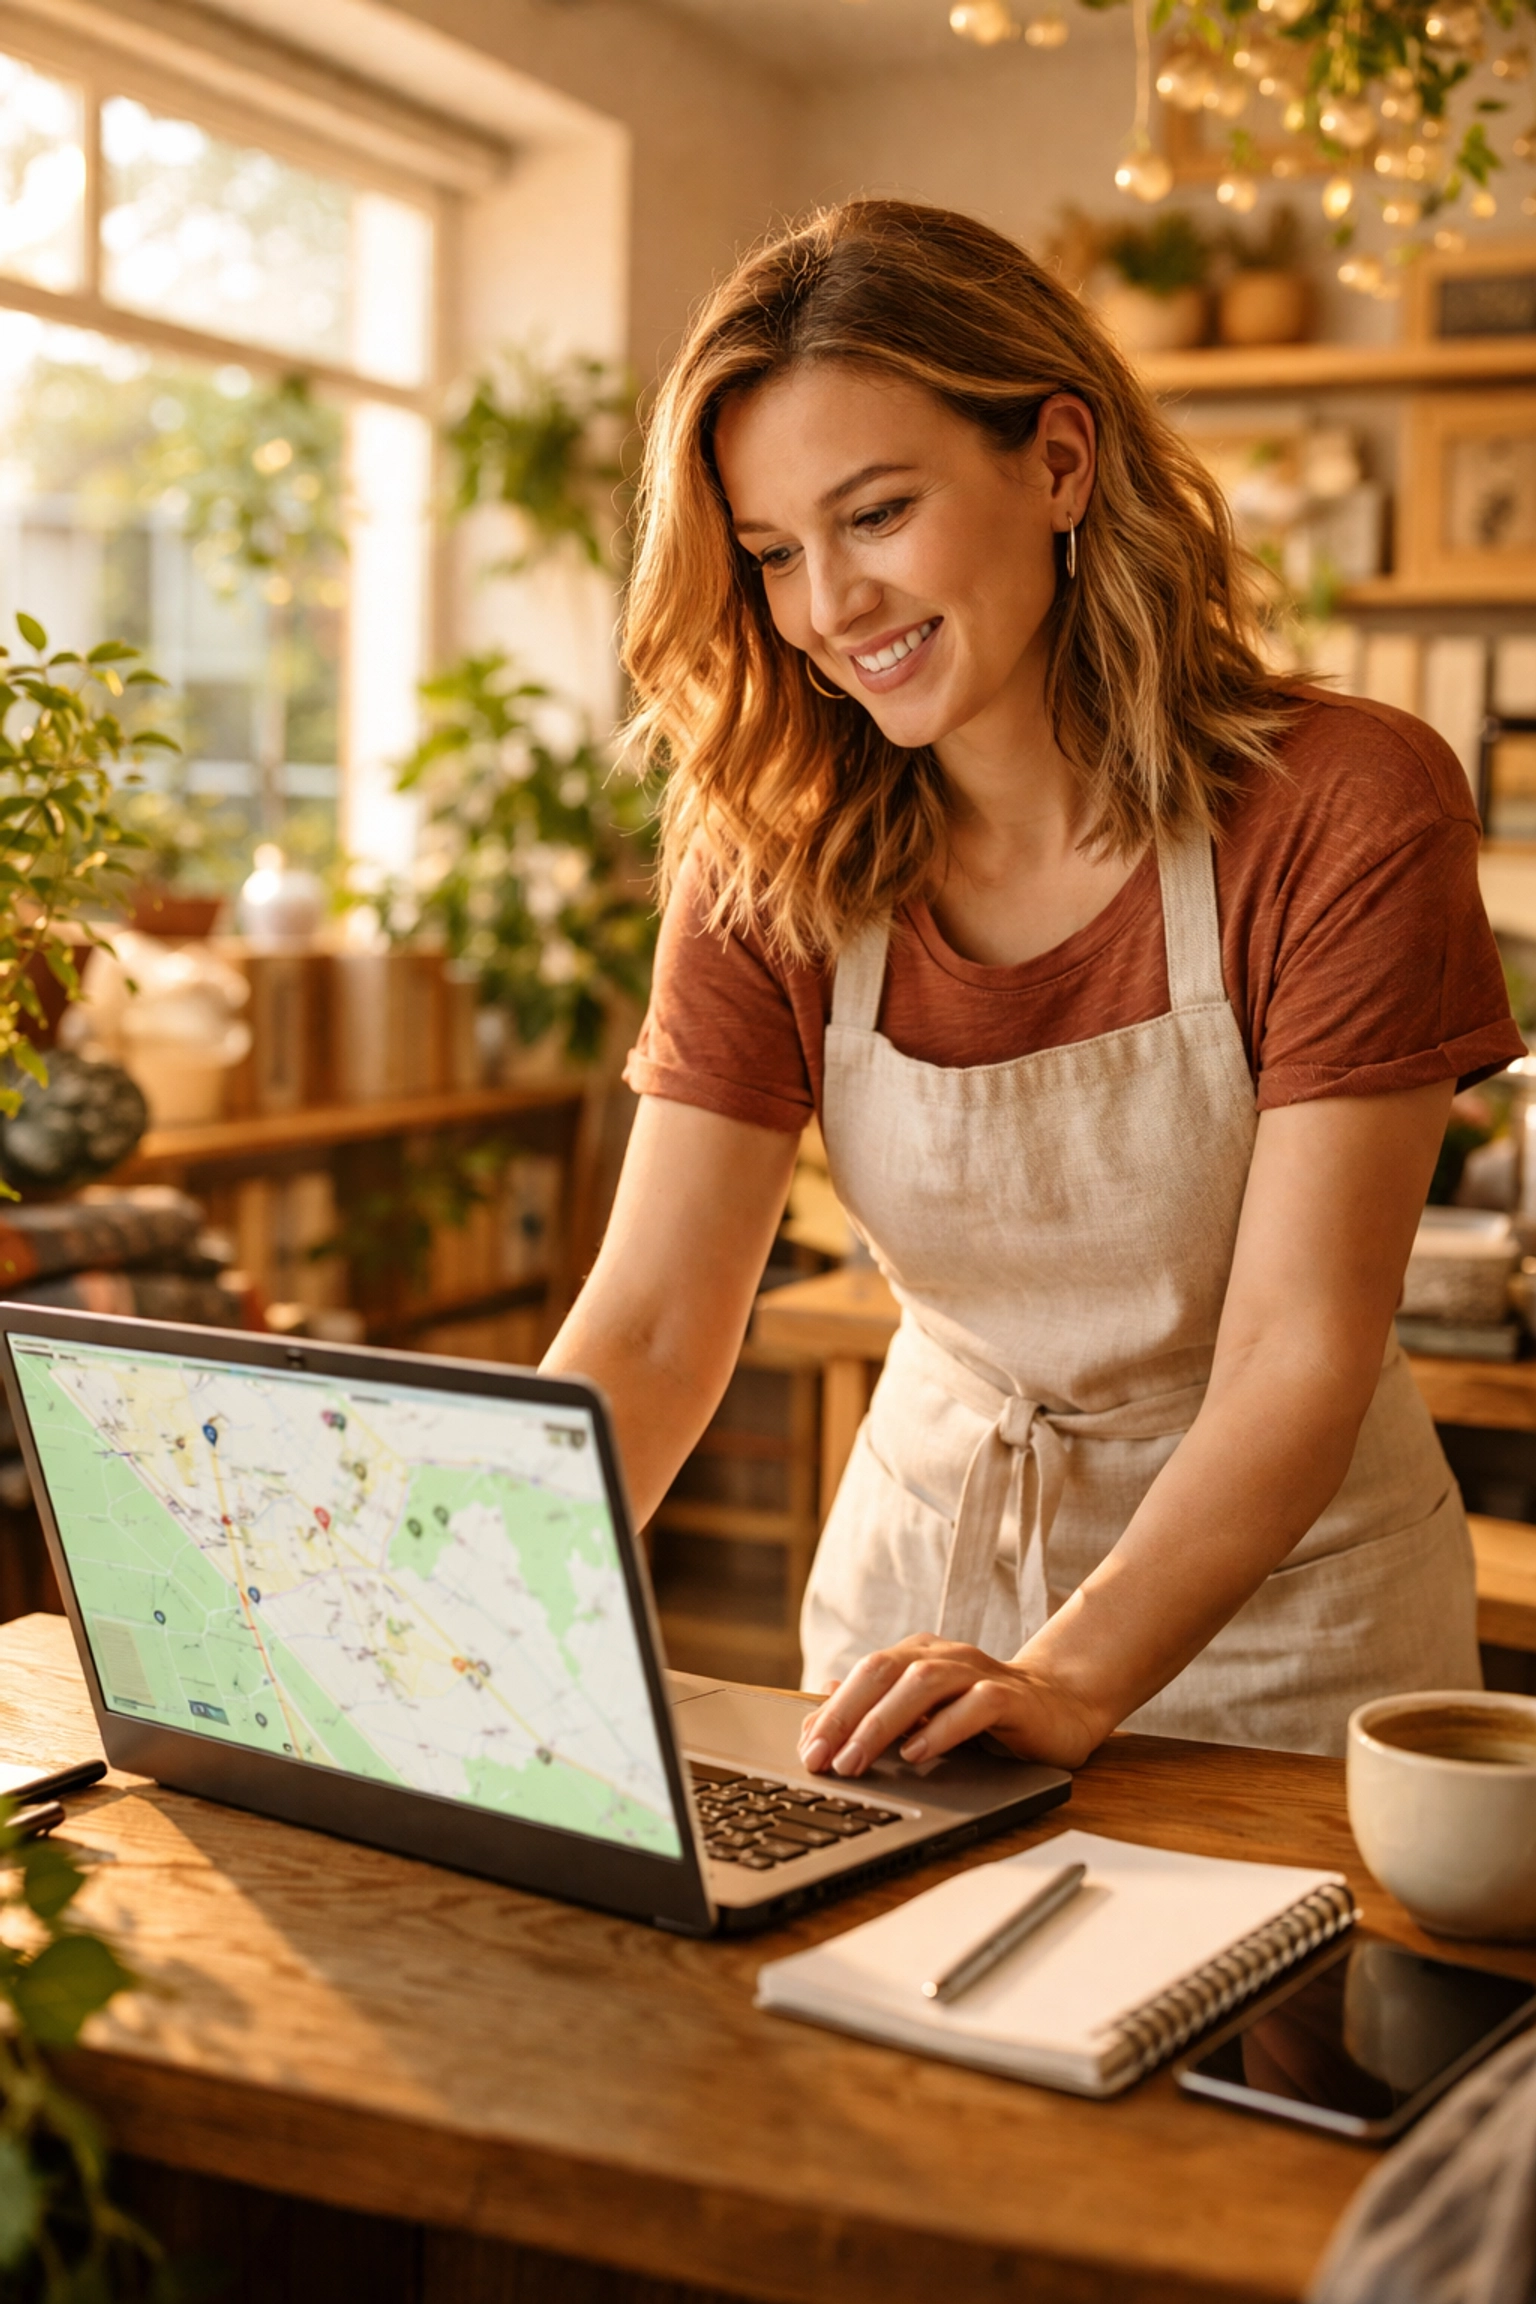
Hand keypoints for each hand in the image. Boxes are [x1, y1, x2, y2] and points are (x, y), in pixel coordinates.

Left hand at [797, 1634, 1106, 1777]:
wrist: (1061, 1705)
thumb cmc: (985, 1712)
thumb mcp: (925, 1713)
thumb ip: (878, 1710)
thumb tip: (819, 1712)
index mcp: (918, 1655)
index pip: (864, 1674)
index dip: (831, 1710)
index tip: (806, 1750)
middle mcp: (945, 1655)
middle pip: (884, 1672)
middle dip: (847, 1715)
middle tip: (821, 1758)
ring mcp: (979, 1672)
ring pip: (922, 1684)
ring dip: (883, 1723)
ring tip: (856, 1759)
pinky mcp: (1012, 1698)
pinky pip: (974, 1706)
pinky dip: (942, 1727)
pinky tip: (918, 1753)